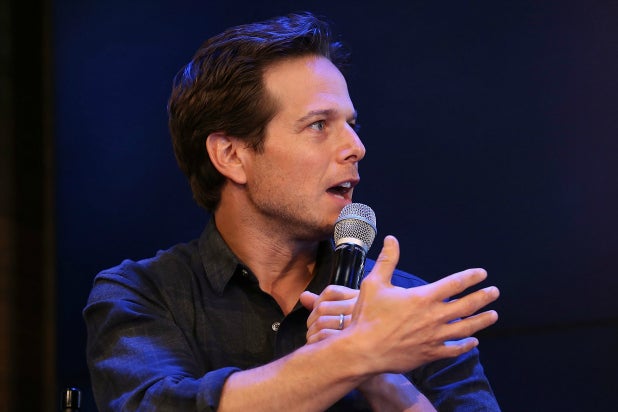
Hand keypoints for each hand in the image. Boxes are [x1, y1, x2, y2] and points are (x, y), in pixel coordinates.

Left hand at [300, 285, 357, 343]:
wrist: (376, 365)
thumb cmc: (358, 338)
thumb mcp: (344, 315)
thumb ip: (324, 303)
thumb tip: (303, 296)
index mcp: (360, 300)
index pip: (331, 292)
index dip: (318, 302)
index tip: (318, 314)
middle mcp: (360, 310)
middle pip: (322, 307)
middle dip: (311, 320)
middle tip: (313, 331)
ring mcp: (356, 326)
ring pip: (321, 322)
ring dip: (311, 333)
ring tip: (315, 340)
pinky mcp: (351, 342)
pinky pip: (323, 336)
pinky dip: (314, 342)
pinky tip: (318, 348)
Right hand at [347, 235, 498, 373]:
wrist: (363, 350)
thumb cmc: (367, 316)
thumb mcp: (374, 283)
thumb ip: (387, 261)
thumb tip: (391, 239)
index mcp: (423, 297)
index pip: (454, 284)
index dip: (470, 277)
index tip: (482, 273)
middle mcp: (434, 317)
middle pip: (467, 305)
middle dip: (483, 297)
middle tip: (495, 292)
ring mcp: (434, 337)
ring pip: (466, 328)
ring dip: (482, 321)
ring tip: (494, 315)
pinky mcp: (430, 354)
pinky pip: (455, 349)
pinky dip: (466, 345)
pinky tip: (474, 342)